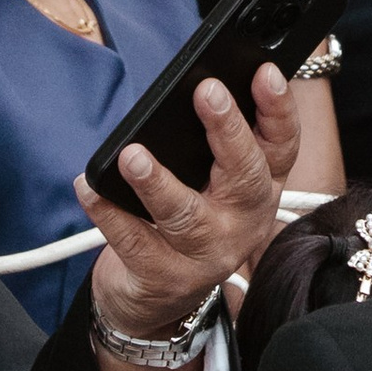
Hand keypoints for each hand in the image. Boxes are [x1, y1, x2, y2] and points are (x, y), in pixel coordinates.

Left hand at [79, 61, 300, 370]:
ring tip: (133, 156)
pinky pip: (134, 243)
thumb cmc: (189, 219)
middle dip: (228, 131)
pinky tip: (90, 189)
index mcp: (262, 188)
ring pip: (187, 217)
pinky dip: (110, 214)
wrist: (156, 298)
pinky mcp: (164, 279)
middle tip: (207, 91)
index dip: (278, 109)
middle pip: (245, 176)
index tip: (265, 72)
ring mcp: (206, 256)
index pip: (281, 145)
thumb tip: (194, 87)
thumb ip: (214, 144)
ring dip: (159, 183)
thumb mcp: (214, 183)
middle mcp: (244, 222)